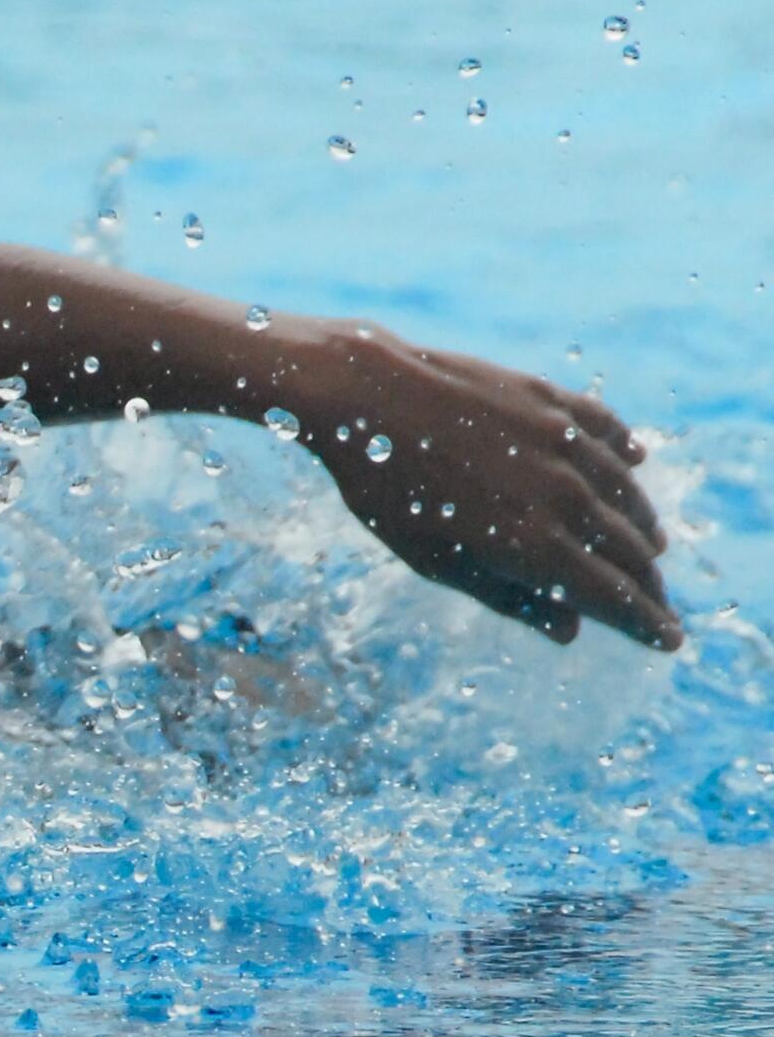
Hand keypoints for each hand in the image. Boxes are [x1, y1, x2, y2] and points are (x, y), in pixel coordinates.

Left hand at [297, 320, 678, 648]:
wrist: (366, 397)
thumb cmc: (387, 489)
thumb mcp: (434, 560)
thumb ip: (506, 596)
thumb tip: (569, 631)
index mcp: (533, 544)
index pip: (612, 595)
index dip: (646, 622)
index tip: (669, 639)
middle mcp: (562, 494)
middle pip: (629, 551)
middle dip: (650, 584)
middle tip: (657, 604)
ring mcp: (561, 441)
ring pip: (626, 493)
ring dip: (643, 525)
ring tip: (651, 547)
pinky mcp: (550, 400)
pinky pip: (605, 429)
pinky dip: (625, 452)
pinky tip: (636, 462)